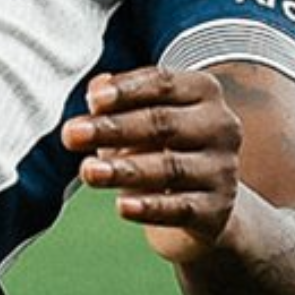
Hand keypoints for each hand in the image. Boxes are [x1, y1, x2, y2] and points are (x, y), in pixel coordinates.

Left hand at [62, 66, 242, 262]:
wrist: (201, 201)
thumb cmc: (159, 145)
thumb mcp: (137, 117)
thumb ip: (115, 100)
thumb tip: (97, 87)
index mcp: (203, 90)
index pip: (162, 83)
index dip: (127, 91)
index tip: (92, 101)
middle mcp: (221, 126)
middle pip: (162, 123)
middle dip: (113, 129)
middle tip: (71, 134)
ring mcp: (223, 170)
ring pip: (169, 168)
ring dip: (124, 170)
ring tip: (87, 172)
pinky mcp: (217, 211)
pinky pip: (180, 208)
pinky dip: (151, 208)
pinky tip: (122, 206)